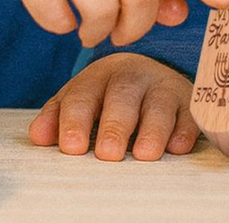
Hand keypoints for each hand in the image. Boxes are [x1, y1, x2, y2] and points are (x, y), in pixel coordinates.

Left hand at [28, 53, 197, 160]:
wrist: (152, 74)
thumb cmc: (109, 95)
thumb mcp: (83, 99)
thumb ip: (59, 115)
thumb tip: (38, 136)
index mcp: (100, 75)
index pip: (85, 94)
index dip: (77, 119)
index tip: (72, 147)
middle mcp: (133, 76)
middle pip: (123, 95)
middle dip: (116, 124)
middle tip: (108, 154)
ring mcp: (163, 86)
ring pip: (159, 103)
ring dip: (152, 129)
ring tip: (144, 154)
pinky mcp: (189, 102)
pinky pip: (190, 113)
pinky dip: (184, 129)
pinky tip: (177, 147)